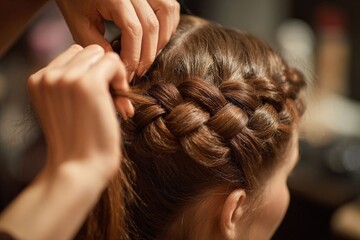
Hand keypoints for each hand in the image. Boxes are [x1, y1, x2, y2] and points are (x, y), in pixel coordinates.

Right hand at [27, 44, 132, 181]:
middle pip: (89, 52)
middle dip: (103, 72)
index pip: (73, 55)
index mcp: (38, 80)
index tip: (99, 98)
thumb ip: (70, 84)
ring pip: (102, 54)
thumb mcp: (64, 108)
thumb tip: (103, 62)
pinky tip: (122, 105)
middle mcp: (48, 75)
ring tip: (115, 105)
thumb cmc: (79, 143)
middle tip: (111, 102)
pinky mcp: (87, 83)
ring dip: (113, 76)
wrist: (79, 169)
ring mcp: (66, 78)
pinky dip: (122, 80)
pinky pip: (114, 62)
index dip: (91, 72)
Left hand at [55, 0, 179, 77]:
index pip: (133, 30)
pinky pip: (169, 5)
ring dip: (162, 39)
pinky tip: (156, 40)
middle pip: (152, 25)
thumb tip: (120, 65)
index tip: (128, 73)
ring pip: (167, 11)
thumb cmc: (74, 0)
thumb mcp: (79, 24)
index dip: (133, 56)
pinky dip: (168, 25)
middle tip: (139, 72)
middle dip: (148, 54)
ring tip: (149, 56)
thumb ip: (97, 46)